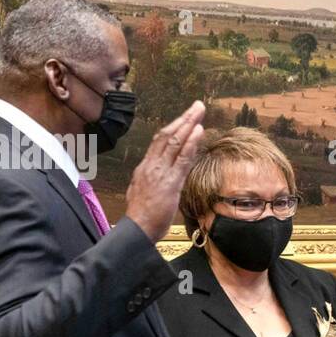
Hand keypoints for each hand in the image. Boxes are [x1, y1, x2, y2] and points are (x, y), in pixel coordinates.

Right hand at [123, 100, 205, 241]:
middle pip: (167, 135)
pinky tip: (198, 131)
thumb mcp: (143, 194)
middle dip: (183, 119)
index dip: (174, 128)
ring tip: (200, 111)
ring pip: (174, 142)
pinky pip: (181, 158)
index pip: (159, 142)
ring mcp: (160, 172)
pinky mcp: (169, 182)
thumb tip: (157, 179)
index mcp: (145, 168)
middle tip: (197, 106)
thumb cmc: (141, 218)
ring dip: (188, 124)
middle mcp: (151, 166)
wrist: (136, 230)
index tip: (185, 118)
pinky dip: (190, 142)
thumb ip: (151, 182)